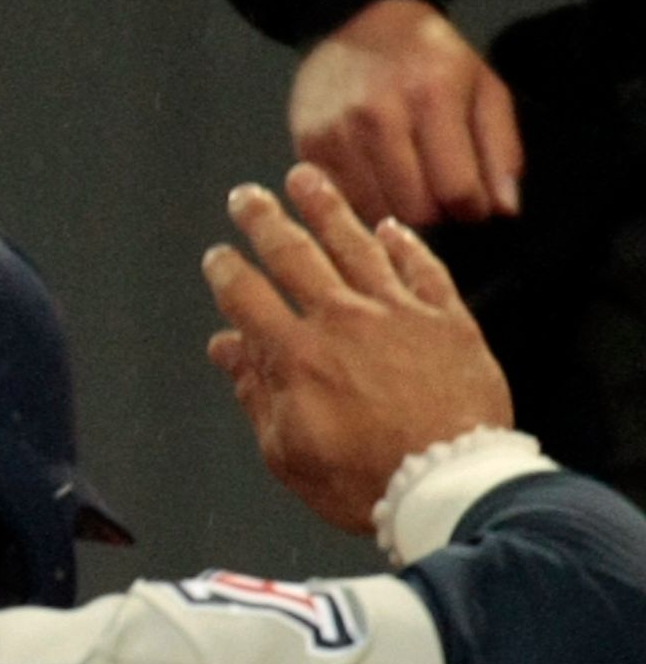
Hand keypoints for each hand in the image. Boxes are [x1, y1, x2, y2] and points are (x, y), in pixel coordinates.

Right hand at [203, 162, 513, 535]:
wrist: (447, 484)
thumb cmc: (362, 481)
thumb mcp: (287, 451)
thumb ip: (256, 393)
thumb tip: (226, 349)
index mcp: (295, 356)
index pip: (247, 296)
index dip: (226, 271)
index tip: (216, 255)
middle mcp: (343, 320)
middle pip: (295, 254)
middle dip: (264, 220)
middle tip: (247, 195)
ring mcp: (398, 314)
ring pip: (356, 244)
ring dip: (326, 208)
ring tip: (306, 178)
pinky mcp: (446, 319)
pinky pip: (421, 267)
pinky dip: (403, 243)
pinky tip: (389, 226)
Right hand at [288, 0, 522, 226]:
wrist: (356, 24)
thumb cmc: (429, 58)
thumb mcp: (483, 88)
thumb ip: (501, 148)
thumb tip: (504, 208)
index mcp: (433, 96)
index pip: (456, 188)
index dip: (472, 208)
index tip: (473, 203)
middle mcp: (380, 116)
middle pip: (415, 209)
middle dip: (437, 212)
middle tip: (440, 194)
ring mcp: (338, 134)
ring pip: (377, 211)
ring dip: (399, 210)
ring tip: (409, 184)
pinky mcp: (309, 148)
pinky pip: (344, 200)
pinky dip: (366, 199)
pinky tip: (377, 176)